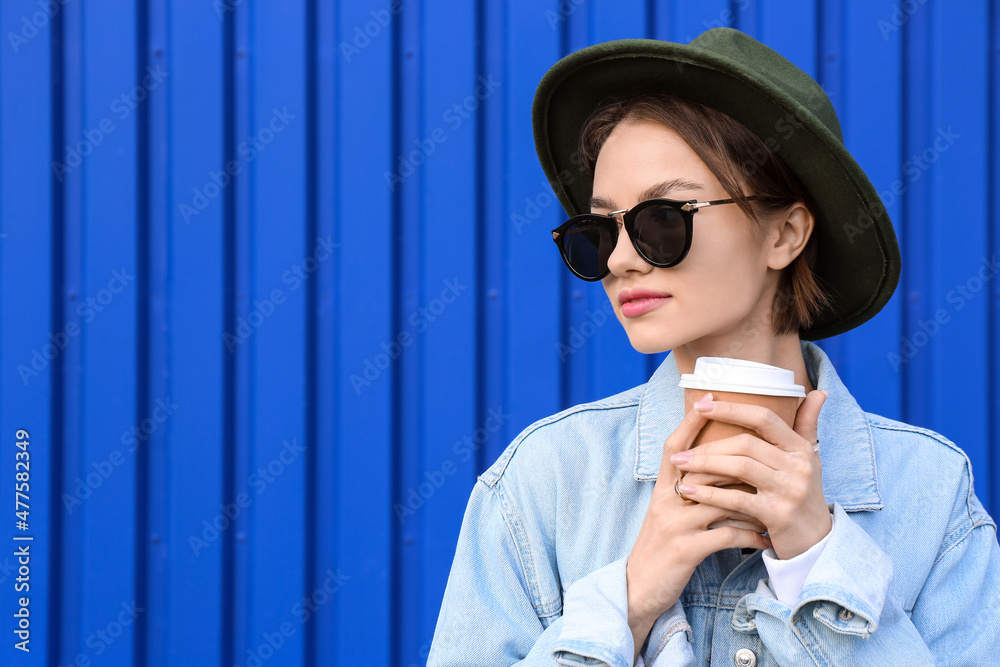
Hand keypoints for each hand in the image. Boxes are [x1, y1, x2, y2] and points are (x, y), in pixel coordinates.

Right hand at [625, 393, 772, 661]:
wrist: (638, 588)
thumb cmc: (662, 548)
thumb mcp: (669, 514)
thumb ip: (688, 490)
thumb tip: (717, 467)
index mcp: (662, 489)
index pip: (675, 446)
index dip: (691, 421)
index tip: (711, 396)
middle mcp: (666, 501)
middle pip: (703, 466)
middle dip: (738, 456)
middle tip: (770, 449)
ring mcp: (675, 524)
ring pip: (721, 499)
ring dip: (753, 499)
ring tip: (778, 497)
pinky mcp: (685, 550)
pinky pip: (726, 535)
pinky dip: (750, 535)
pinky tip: (766, 538)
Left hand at [669, 389, 830, 559]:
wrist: (817, 543)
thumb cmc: (804, 495)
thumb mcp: (809, 460)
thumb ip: (807, 425)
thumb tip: (818, 391)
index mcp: (801, 448)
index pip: (764, 418)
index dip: (731, 409)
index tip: (699, 404)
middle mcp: (799, 466)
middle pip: (746, 443)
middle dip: (709, 445)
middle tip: (680, 451)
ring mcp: (790, 490)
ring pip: (740, 467)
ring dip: (705, 464)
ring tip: (680, 465)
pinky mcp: (778, 515)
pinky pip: (738, 498)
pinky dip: (710, 493)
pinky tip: (689, 490)